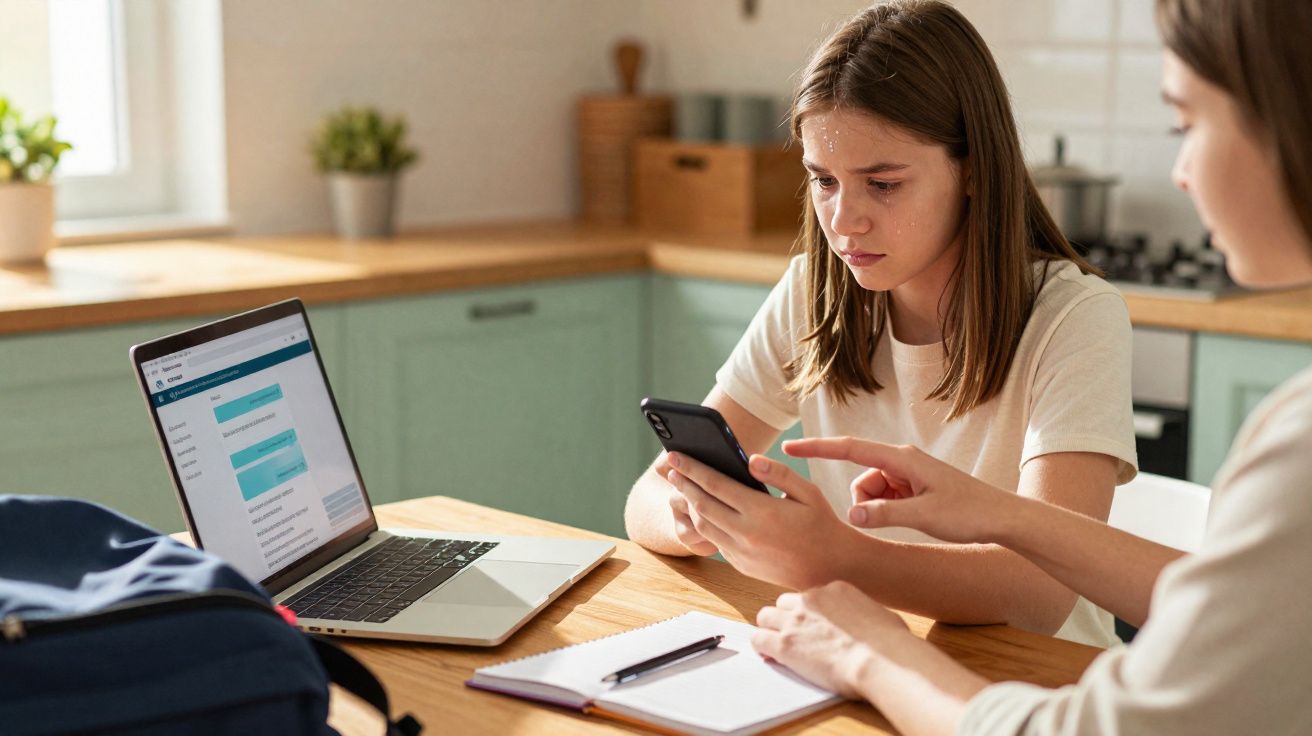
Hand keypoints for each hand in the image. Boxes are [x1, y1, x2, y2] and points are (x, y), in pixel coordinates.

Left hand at [664, 451, 859, 589]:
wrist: (831, 569)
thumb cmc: (822, 524)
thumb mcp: (808, 493)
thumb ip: (779, 473)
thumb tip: (751, 460)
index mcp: (761, 512)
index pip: (715, 485)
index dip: (692, 469)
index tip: (674, 456)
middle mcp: (746, 534)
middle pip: (702, 504)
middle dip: (682, 483)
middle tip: (669, 467)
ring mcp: (741, 553)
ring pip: (703, 525)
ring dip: (689, 504)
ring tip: (682, 486)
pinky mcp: (740, 565)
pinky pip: (715, 541)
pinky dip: (704, 523)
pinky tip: (703, 510)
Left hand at [752, 581, 912, 697]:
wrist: (880, 660)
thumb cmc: (890, 644)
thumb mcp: (882, 616)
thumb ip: (865, 614)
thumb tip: (868, 623)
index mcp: (835, 589)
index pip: (810, 597)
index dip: (809, 615)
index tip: (813, 628)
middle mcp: (811, 599)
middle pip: (784, 603)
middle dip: (786, 619)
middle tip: (794, 637)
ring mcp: (795, 620)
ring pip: (765, 616)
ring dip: (770, 630)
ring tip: (779, 647)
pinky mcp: (784, 643)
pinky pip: (758, 639)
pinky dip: (761, 647)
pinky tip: (770, 657)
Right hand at [783, 437, 1015, 544]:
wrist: (1002, 518)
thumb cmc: (968, 513)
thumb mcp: (923, 516)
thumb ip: (884, 515)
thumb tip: (851, 515)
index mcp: (902, 458)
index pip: (850, 448)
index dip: (817, 447)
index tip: (790, 447)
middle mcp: (902, 461)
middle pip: (860, 478)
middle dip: (863, 501)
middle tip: (891, 519)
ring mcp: (908, 474)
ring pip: (871, 491)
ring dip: (878, 508)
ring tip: (908, 520)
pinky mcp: (913, 487)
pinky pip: (885, 498)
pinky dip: (888, 510)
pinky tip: (912, 519)